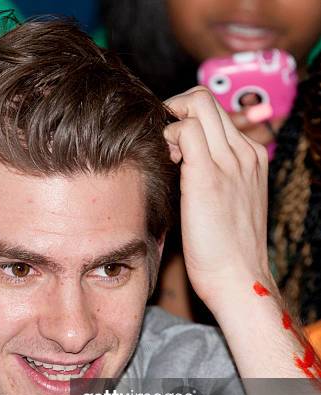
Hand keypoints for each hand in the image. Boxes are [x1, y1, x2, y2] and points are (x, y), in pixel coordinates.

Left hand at [163, 87, 272, 313]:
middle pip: (206, 99)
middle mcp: (244, 153)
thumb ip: (212, 177)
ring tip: (165, 155)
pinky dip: (167, 136)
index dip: (187, 118)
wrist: (238, 278)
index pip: (216, 113)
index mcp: (251, 158)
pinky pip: (185, 129)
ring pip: (197, 104)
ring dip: (170, 120)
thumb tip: (181, 162)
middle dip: (174, 110)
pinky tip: (165, 162)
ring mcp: (229, 161)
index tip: (172, 143)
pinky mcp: (208, 175)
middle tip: (161, 141)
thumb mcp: (227, 204)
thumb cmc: (226, 250)